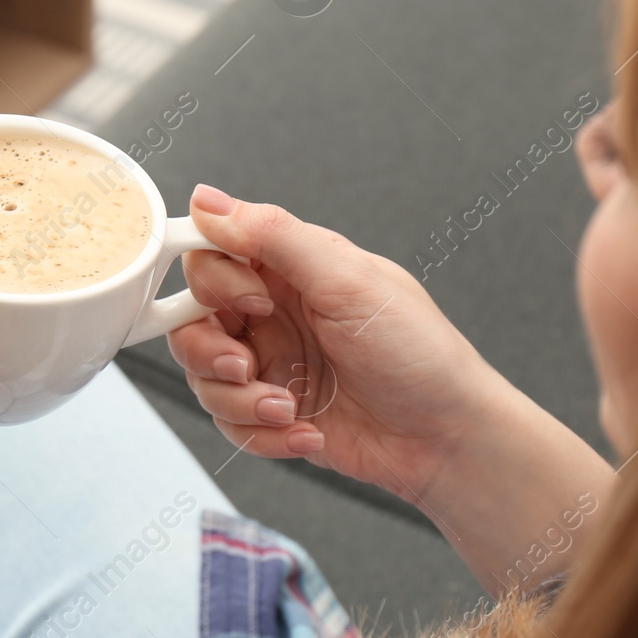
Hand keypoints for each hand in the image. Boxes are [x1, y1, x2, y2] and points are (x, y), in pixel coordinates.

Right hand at [169, 184, 506, 504]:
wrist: (447, 437)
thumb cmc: (419, 353)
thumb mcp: (347, 280)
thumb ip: (272, 235)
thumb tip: (208, 200)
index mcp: (290, 268)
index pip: (210, 254)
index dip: (212, 279)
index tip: (247, 301)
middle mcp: (273, 314)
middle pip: (190, 319)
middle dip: (209, 349)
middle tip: (247, 364)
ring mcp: (271, 365)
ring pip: (203, 376)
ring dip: (239, 400)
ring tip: (287, 406)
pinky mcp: (273, 413)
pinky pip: (229, 423)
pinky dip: (261, 434)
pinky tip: (307, 429)